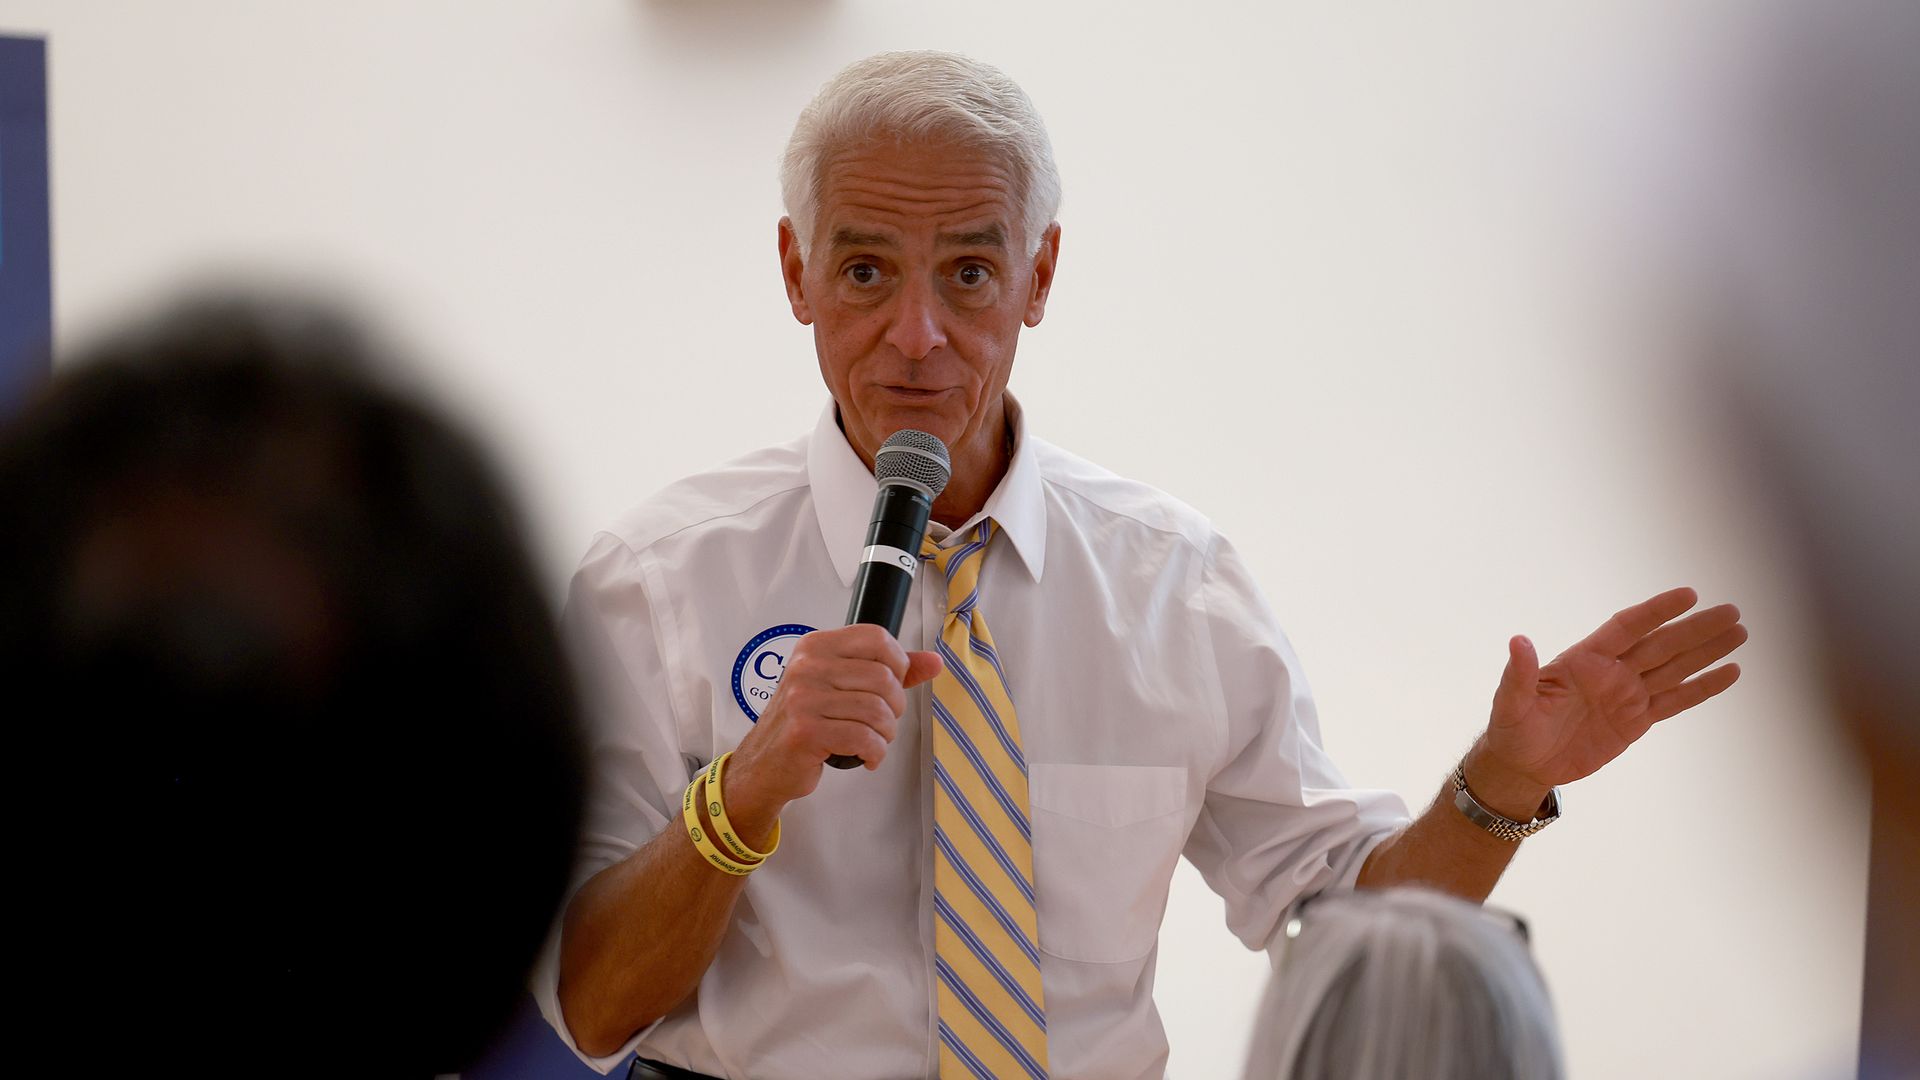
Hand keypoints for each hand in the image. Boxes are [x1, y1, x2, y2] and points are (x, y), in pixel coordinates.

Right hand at [724, 624, 941, 828]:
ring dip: (885, 734)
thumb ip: (889, 671)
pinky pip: (863, 738)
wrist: (765, 764)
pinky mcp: (806, 731)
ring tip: (873, 741)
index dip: (898, 663)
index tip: (893, 684)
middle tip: (881, 722)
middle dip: (894, 707)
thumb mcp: (841, 686)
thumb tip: (933, 662)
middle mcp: (807, 667)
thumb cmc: (805, 722)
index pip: (876, 638)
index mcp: (816, 647)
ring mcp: (803, 698)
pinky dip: (874, 753)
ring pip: (877, 710)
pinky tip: (866, 757)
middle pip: (883, 678)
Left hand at [1475, 587, 1746, 805]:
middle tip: (1733, 611)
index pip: (1627, 627)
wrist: (1524, 764)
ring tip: (1740, 632)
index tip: (1689, 595)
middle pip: (1661, 644)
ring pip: (1675, 668)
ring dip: (1707, 651)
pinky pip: (1676, 701)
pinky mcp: (1637, 720)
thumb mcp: (1511, 703)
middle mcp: (1611, 671)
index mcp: (1584, 660)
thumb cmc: (1512, 729)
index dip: (1656, 612)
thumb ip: (1519, 674)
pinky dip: (1703, 688)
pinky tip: (1730, 672)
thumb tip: (1518, 641)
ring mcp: (1627, 694)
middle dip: (1696, 629)